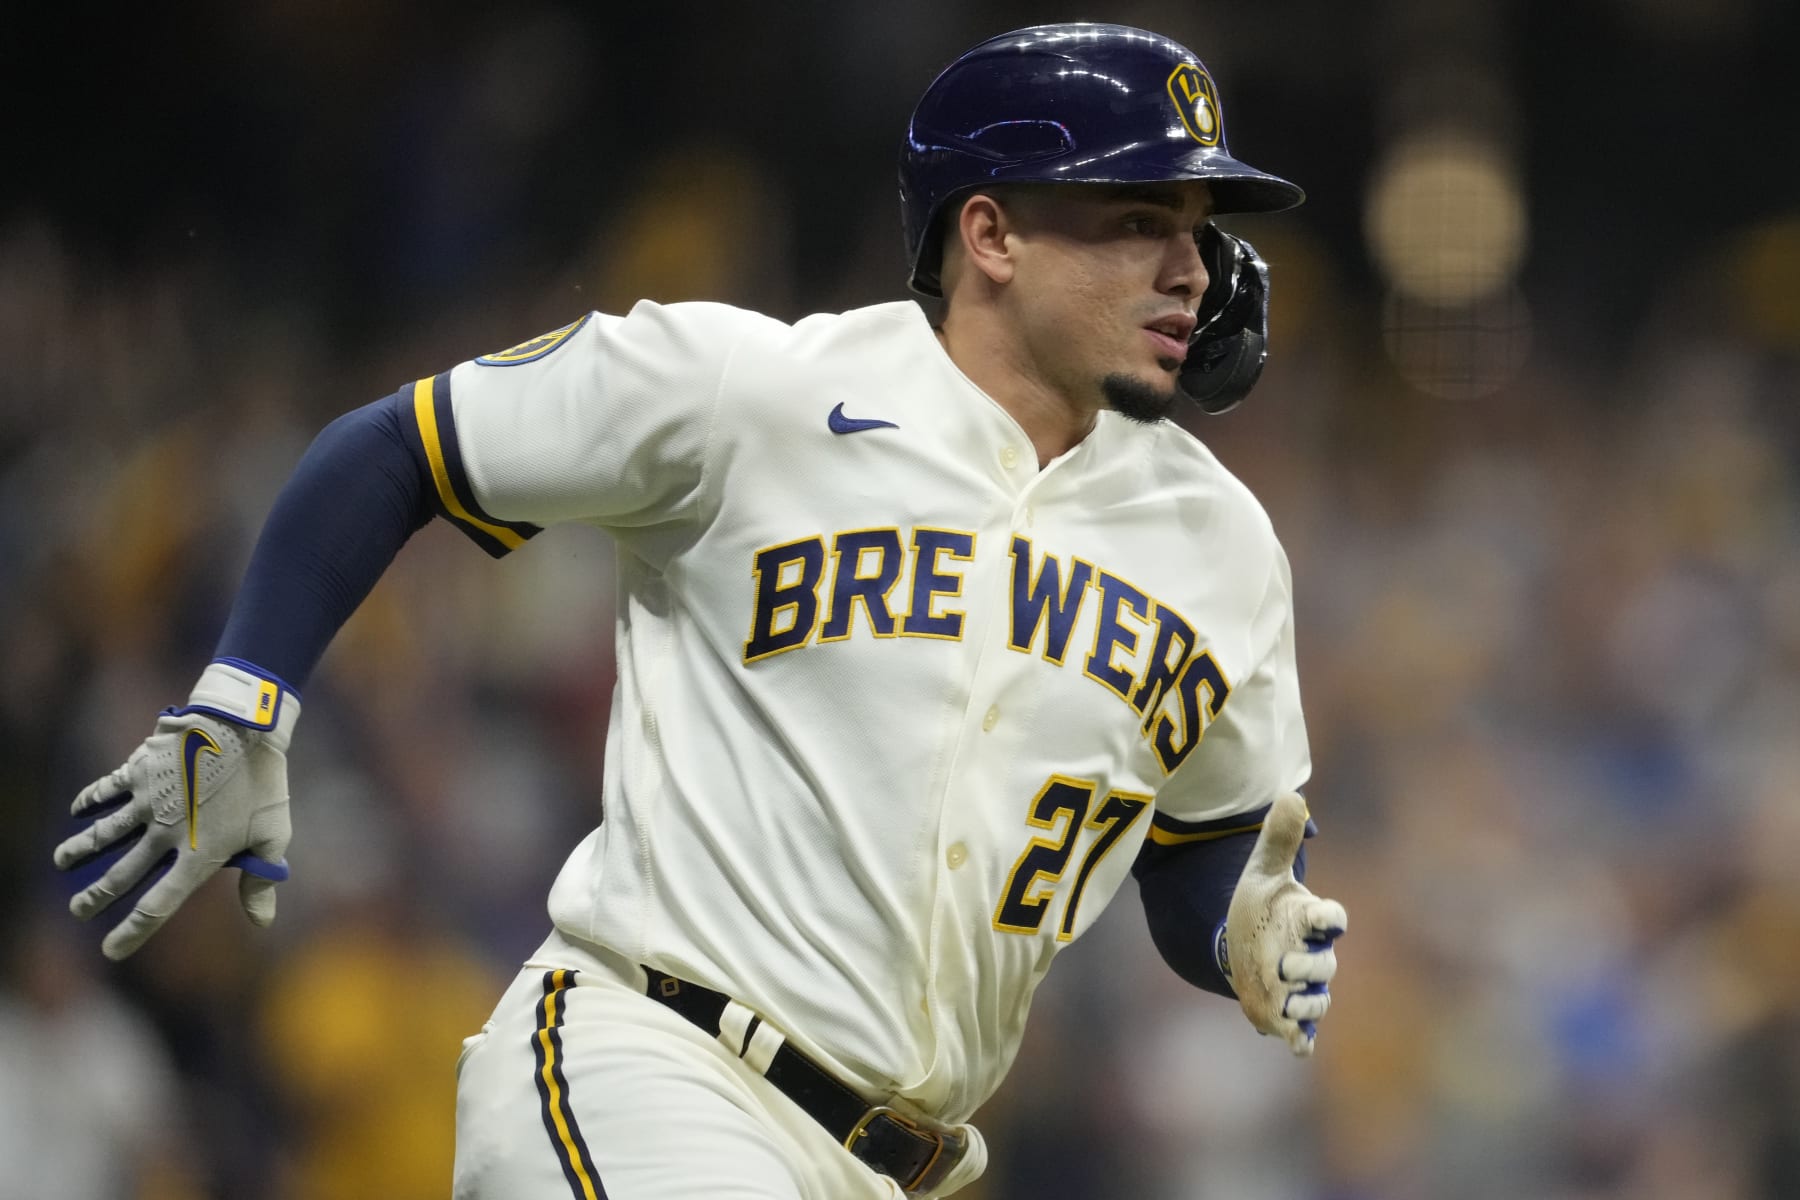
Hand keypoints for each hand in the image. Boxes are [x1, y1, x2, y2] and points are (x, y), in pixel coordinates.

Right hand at [53, 663, 297, 959]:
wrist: (245, 726)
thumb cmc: (264, 783)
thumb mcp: (273, 834)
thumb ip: (261, 881)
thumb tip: (262, 923)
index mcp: (198, 855)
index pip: (159, 906)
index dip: (133, 932)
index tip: (110, 951)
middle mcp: (166, 834)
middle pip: (120, 877)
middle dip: (94, 898)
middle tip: (77, 910)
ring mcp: (148, 802)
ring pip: (103, 834)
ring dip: (79, 851)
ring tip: (61, 862)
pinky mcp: (139, 771)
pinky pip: (106, 790)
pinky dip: (89, 801)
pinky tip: (78, 810)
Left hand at [1221, 790, 1346, 1055]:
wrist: (1240, 943)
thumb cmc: (1261, 906)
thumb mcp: (1263, 871)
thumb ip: (1279, 838)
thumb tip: (1292, 794)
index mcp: (1309, 919)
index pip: (1332, 918)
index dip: (1330, 919)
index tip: (1323, 918)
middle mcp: (1312, 955)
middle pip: (1324, 964)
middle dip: (1308, 968)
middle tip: (1283, 966)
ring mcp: (1301, 986)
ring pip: (1316, 1000)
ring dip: (1303, 1004)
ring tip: (1283, 1003)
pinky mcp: (1286, 1012)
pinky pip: (1303, 1031)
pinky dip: (1300, 1039)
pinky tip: (1295, 1046)